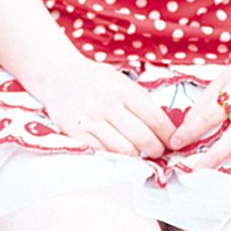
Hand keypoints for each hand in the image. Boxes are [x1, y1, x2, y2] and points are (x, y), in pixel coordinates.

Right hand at [35, 57, 175, 158]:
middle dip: (156, 150)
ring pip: (125, 150)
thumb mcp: (120, 81)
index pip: (156, 119)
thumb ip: (139, 102)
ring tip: (139, 152)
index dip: (169, 135)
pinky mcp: (74, 132)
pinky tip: (119, 151)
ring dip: (136, 155)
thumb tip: (165, 128)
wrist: (57, 75)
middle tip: (158, 151)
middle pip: (143, 138)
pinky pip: (102, 152)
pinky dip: (115, 155)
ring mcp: (89, 120)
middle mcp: (106, 104)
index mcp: (122, 89)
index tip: (173, 141)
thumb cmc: (94, 79)